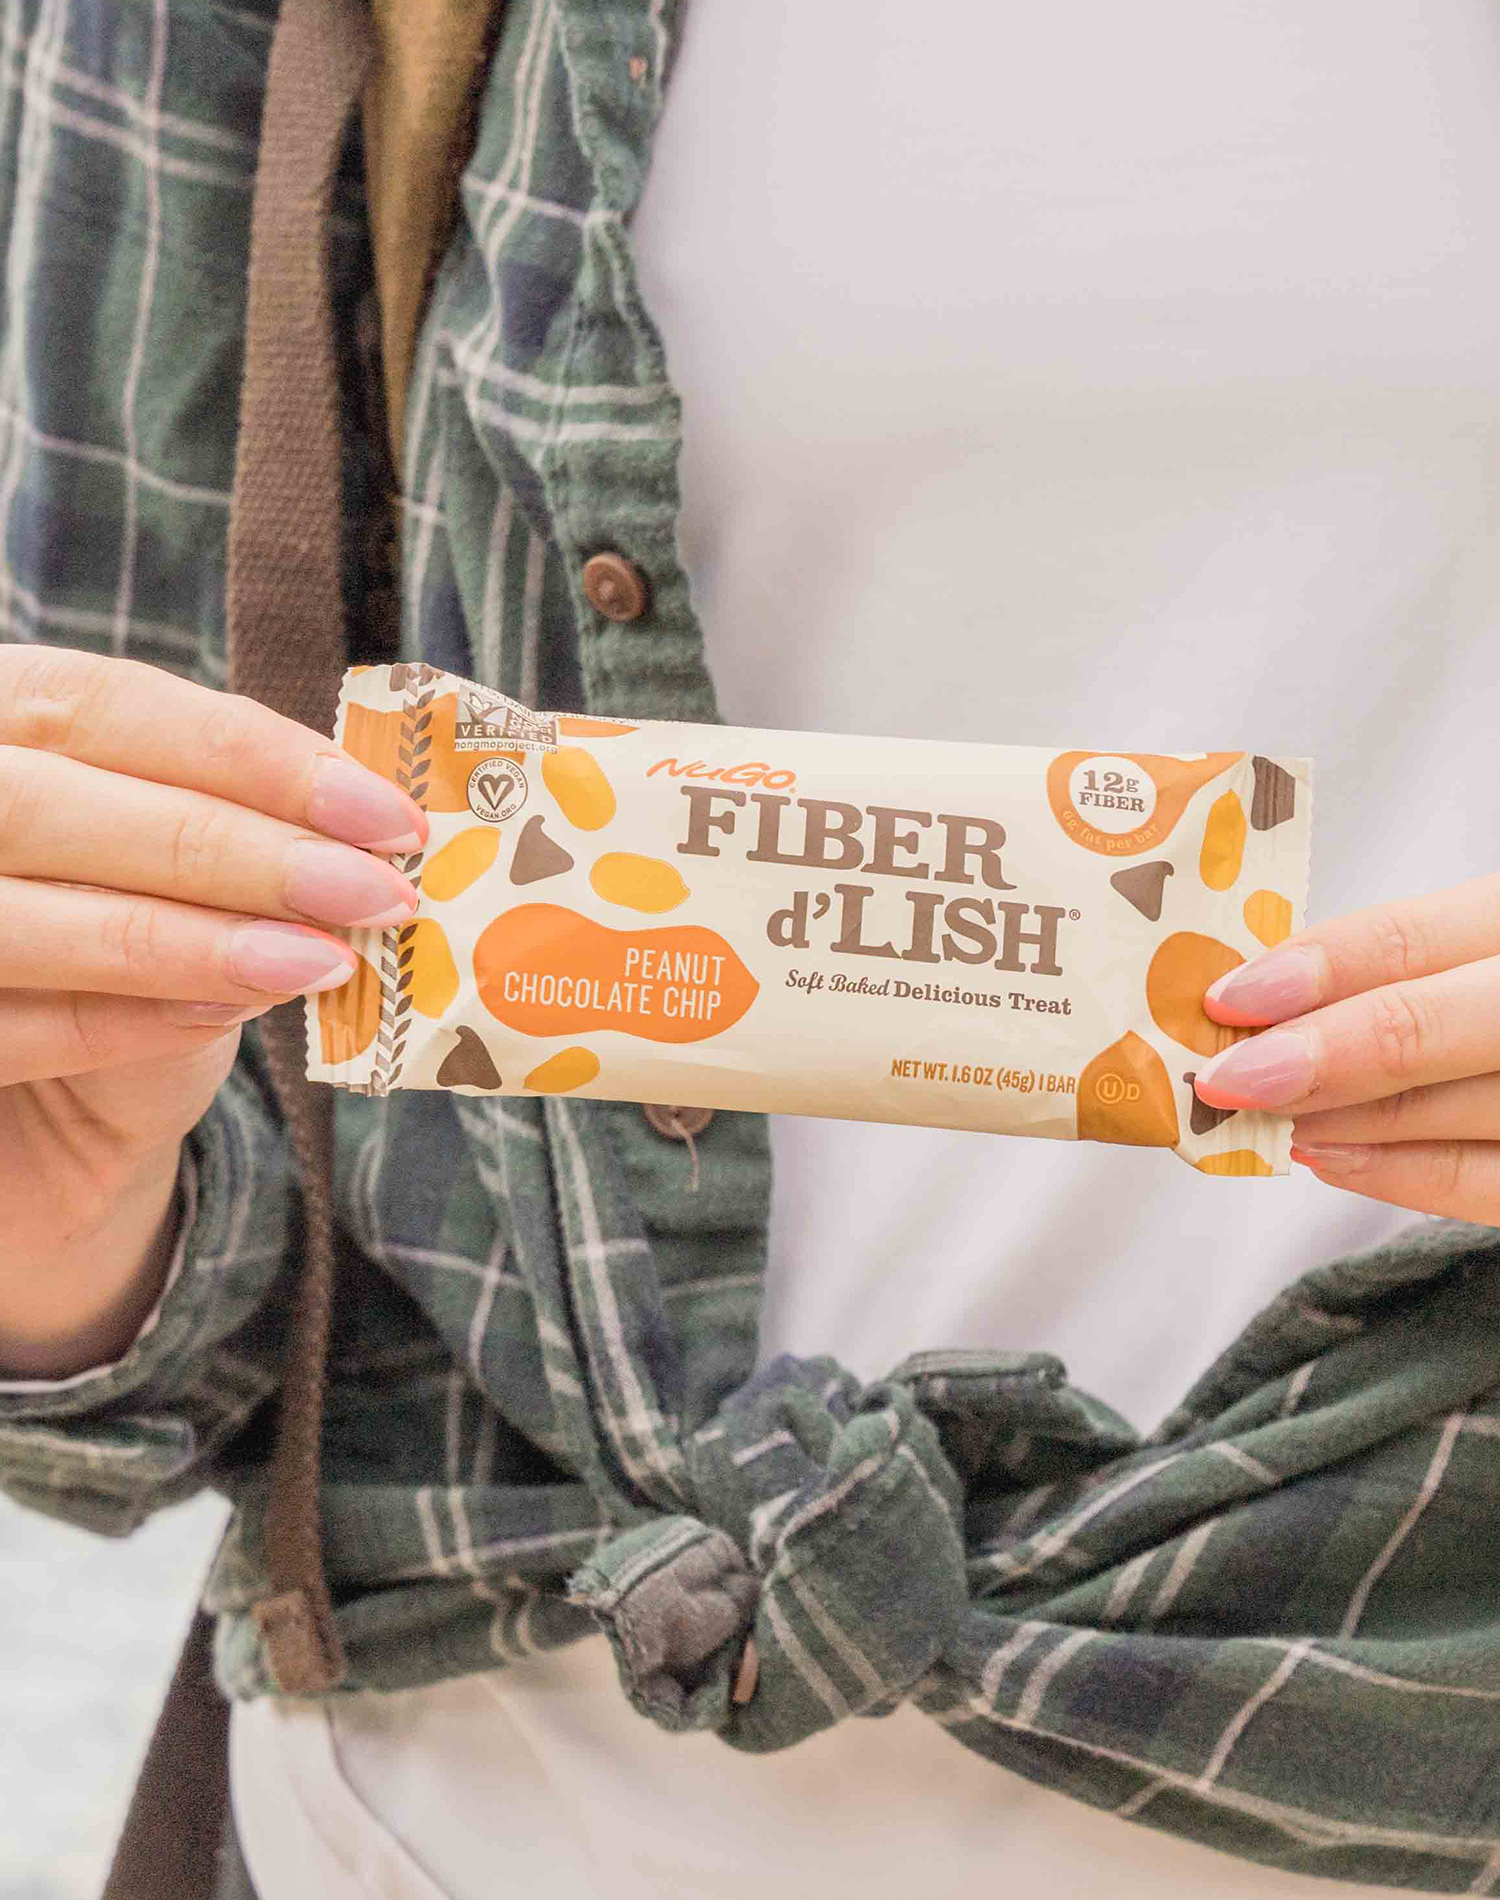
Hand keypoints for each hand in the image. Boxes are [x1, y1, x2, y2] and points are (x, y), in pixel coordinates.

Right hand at [0, 645, 424, 1341]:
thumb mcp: (170, 859)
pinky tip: (228, 1016)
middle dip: (229, 849)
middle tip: (371, 894)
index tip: (384, 814)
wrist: (34, 1112)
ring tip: (321, 963)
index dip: (250, 754)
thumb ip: (229, 817)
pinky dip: (129, 1019)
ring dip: (191, 941)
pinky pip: (9, 1028)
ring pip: (23, 919)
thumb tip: (369, 823)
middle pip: (52, 805)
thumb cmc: (114, 944)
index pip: (101, 703)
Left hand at [1194, 872, 1499, 1221]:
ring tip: (1264, 1118)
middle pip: (1424, 1028)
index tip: (1225, 998)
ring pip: (1449, 1111)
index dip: (1312, 969)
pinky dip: (1404, 1176)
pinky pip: (1488, 1184)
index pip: (1411, 939)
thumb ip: (1404, 965)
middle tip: (1224, 1080)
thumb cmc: (1497, 987)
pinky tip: (1329, 1157)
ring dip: (1341, 1120)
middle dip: (1313, 1056)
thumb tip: (1267, 999)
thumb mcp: (1483, 943)